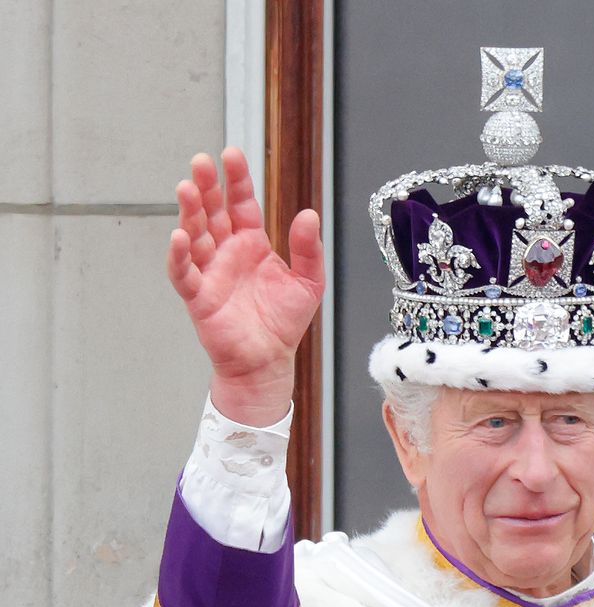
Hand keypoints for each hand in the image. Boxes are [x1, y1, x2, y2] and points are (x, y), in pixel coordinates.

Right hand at [166, 148, 324, 425]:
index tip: (231, 154)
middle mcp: (227, 252)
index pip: (241, 204)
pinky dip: (179, 255)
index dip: (236, 180)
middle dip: (207, 187)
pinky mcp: (198, 296)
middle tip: (201, 162)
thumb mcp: (308, 281)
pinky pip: (184, 272)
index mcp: (252, 244)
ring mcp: (210, 272)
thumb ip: (307, 248)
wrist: (268, 360)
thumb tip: (309, 214)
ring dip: (190, 212)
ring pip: (195, 235)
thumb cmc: (283, 322)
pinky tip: (179, 236)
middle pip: (212, 213)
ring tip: (187, 187)